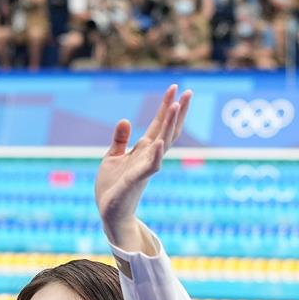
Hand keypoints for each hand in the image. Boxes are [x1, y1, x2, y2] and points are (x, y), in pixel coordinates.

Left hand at [96, 83, 190, 252]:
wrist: (109, 212)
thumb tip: (126, 119)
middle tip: (189, 92)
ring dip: (169, 126)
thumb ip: (120, 139)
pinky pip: (149, 167)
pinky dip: (155, 155)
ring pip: (162, 144)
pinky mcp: (136, 181)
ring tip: (176, 106)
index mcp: (143, 150)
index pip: (159, 124)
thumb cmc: (113, 186)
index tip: (174, 87)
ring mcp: (145, 168)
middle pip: (167, 130)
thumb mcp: (112, 157)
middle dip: (177, 111)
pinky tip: (159, 143)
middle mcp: (149, 156)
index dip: (166, 106)